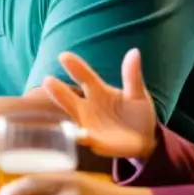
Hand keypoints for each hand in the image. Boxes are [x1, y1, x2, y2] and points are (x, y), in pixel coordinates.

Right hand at [42, 49, 157, 159]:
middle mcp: (89, 107)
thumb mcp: (137, 94)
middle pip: (71, 98)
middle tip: (47, 81)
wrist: (146, 140)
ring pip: (74, 117)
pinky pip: (88, 139)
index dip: (75, 67)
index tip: (63, 56)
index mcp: (99, 92)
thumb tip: (134, 51)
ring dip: (65, 113)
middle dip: (59, 91)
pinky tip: (82, 134)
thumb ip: (132, 76)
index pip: (85, 77)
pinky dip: (84, 137)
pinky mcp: (97, 143)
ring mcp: (90, 125)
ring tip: (57, 112)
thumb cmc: (137, 114)